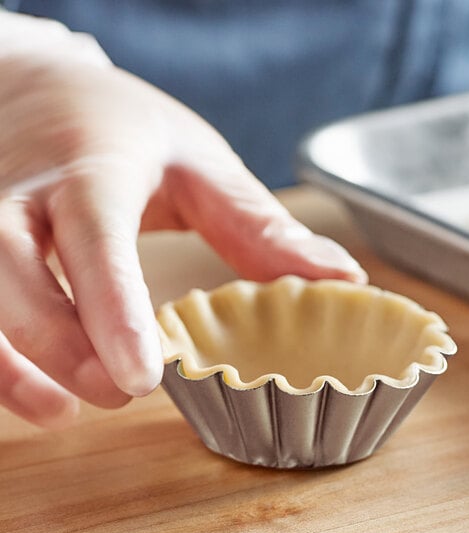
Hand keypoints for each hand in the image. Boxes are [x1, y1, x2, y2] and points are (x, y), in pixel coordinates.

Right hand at [0, 13, 366, 427]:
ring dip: (9, 368)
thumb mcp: (201, 162)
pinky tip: (34, 391)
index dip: (111, 308)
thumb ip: (262, 225)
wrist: (38, 93)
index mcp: (92, 167)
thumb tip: (344, 279)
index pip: (93, 237)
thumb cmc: (126, 129)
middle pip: (8, 273)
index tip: (139, 378)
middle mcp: (20, 192)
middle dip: (58, 346)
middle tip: (120, 394)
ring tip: (64, 412)